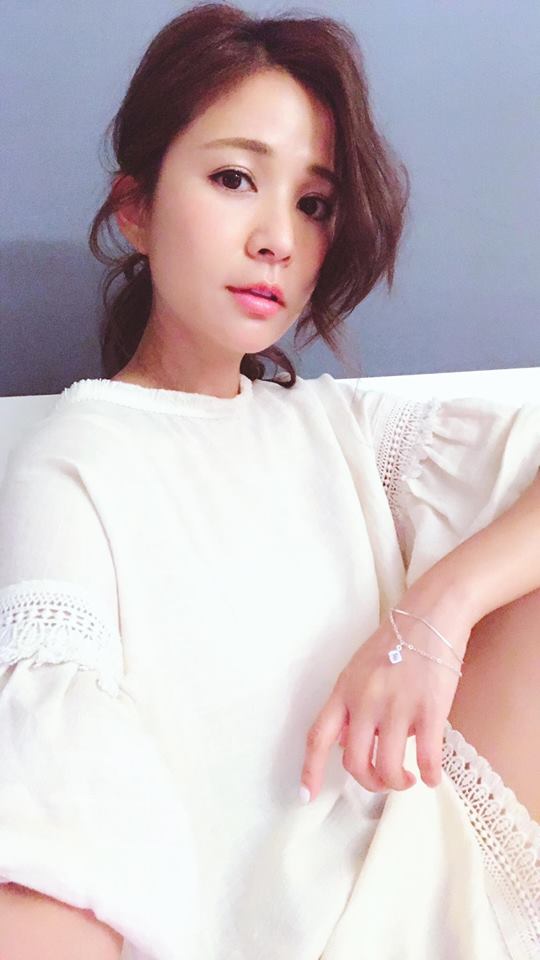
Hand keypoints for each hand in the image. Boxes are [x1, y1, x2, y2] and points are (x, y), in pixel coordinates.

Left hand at [300, 583, 472, 800]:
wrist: (432, 613)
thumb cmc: (397, 639)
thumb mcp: (359, 668)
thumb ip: (350, 704)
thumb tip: (346, 742)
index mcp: (344, 690)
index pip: (318, 737)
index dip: (310, 770)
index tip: (306, 796)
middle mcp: (365, 700)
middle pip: (355, 762)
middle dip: (369, 782)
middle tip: (383, 782)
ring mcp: (397, 705)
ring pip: (389, 766)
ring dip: (398, 782)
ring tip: (409, 779)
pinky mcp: (430, 708)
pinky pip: (427, 756)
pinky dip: (431, 775)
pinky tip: (434, 777)